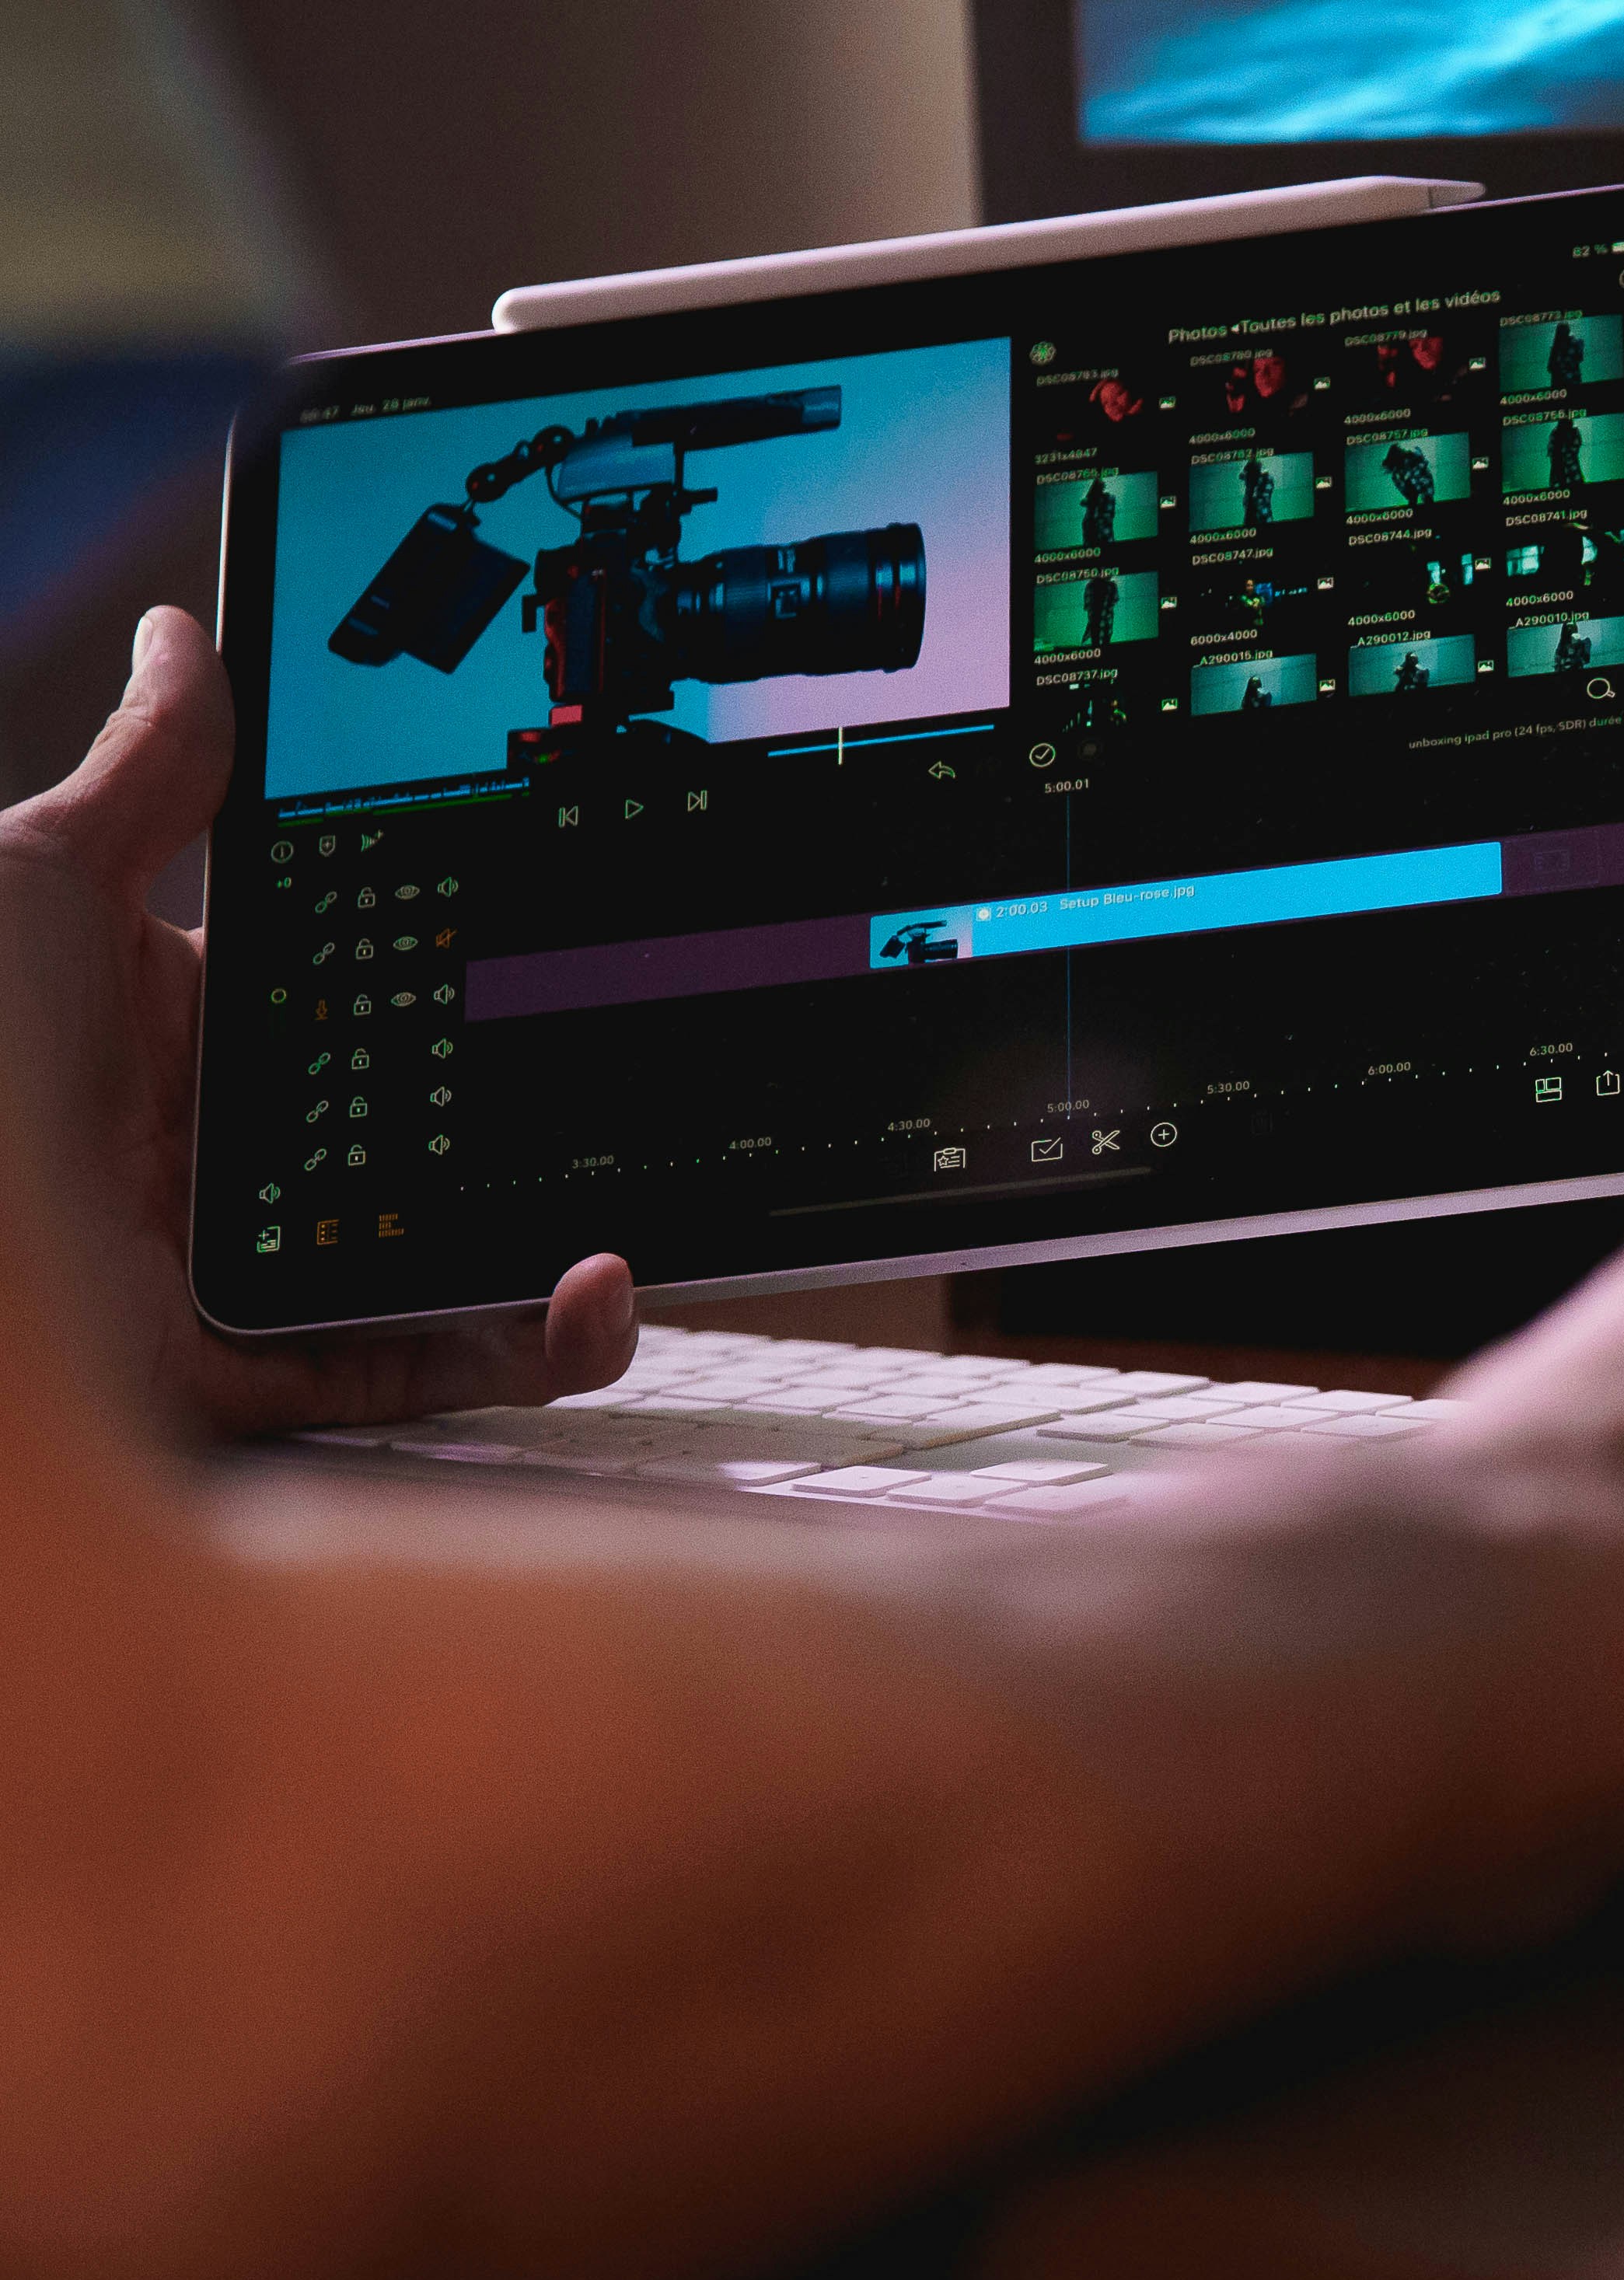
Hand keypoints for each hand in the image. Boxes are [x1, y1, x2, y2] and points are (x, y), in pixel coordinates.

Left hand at [0, 609, 633, 1442]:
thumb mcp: (39, 880)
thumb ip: (147, 774)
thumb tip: (186, 643)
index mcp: (174, 1039)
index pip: (353, 1004)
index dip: (459, 976)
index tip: (562, 942)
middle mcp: (218, 1163)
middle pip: (422, 1138)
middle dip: (543, 1116)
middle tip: (644, 1071)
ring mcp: (243, 1274)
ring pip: (448, 1267)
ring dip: (566, 1241)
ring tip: (644, 1202)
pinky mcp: (257, 1374)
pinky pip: (424, 1367)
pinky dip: (533, 1342)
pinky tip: (596, 1282)